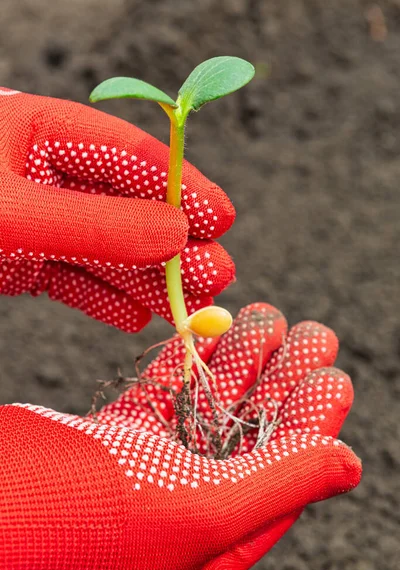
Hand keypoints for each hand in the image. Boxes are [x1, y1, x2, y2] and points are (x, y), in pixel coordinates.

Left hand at [0, 87, 234, 330]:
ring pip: (107, 251)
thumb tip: (176, 233)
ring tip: (192, 307)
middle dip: (174, 244)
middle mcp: (44, 175)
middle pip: (126, 207)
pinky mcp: (23, 261)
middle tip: (217, 273)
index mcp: (40, 132)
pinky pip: (74, 281)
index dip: (180, 186)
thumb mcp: (14, 214)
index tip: (220, 218)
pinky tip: (135, 316)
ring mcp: (36, 220)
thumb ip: (95, 225)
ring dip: (150, 281)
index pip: (127, 154)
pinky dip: (104, 300)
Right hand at [0, 303, 360, 569]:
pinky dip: (192, 359)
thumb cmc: (91, 517)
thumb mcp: (202, 509)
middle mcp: (186, 507)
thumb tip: (346, 463)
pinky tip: (214, 330)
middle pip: (250, 433)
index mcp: (214, 542)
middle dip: (282, 380)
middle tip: (311, 333)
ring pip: (210, 405)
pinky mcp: (118, 434)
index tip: (330, 374)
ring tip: (269, 318)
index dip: (311, 423)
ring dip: (241, 360)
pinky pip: (168, 391)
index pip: (282, 476)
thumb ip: (279, 482)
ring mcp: (150, 467)